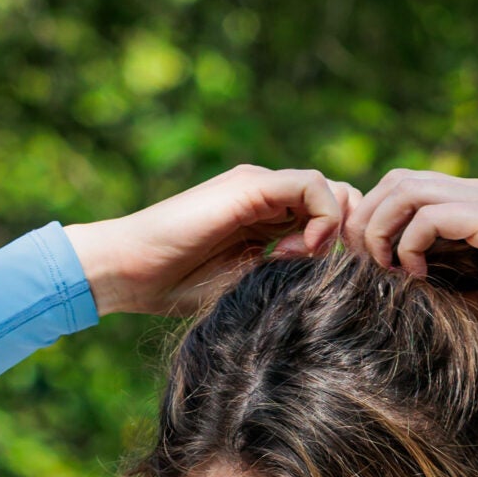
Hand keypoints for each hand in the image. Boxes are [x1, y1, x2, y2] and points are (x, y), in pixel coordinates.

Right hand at [65, 166, 356, 317]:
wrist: (130, 271)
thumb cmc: (177, 289)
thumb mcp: (246, 288)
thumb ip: (284, 280)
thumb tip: (330, 291)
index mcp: (267, 220)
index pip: (328, 218)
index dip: (341, 246)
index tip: (328, 281)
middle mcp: (267, 197)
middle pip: (338, 198)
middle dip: (347, 234)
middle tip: (331, 271)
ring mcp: (260, 187)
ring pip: (330, 188)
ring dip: (336, 226)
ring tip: (313, 261)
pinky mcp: (251, 186)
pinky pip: (311, 184)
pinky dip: (323, 215)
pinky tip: (304, 250)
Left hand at [345, 171, 477, 343]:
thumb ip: (450, 292)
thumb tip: (405, 302)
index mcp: (477, 207)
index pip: (406, 190)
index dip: (375, 220)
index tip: (366, 264)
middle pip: (397, 179)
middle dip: (367, 219)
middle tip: (363, 264)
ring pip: (406, 187)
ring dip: (381, 227)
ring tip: (381, 267)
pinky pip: (432, 214)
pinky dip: (409, 243)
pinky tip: (413, 274)